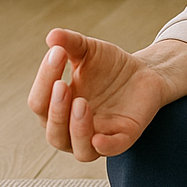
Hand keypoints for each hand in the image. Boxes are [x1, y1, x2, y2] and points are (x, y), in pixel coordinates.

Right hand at [28, 29, 186, 161]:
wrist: (146, 71)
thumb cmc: (111, 66)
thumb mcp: (90, 51)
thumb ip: (71, 44)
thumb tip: (52, 35)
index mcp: (58, 108)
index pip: (39, 102)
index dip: (44, 80)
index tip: (57, 53)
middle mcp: (73, 128)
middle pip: (53, 131)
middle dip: (56, 110)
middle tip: (62, 85)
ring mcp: (99, 135)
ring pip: (79, 149)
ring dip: (76, 129)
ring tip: (80, 103)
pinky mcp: (124, 137)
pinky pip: (110, 151)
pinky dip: (104, 147)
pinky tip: (99, 138)